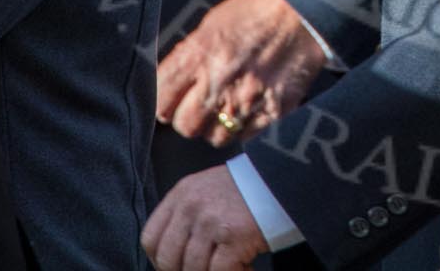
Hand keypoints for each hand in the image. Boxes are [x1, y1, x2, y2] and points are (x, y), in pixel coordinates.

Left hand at [142, 166, 266, 270]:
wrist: (287, 177)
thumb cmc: (251, 189)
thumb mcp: (210, 191)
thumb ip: (188, 216)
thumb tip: (176, 259)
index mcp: (182, 193)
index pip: (151, 238)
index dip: (160, 262)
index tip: (176, 269)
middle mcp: (191, 206)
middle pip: (168, 259)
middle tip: (206, 270)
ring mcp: (211, 221)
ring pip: (193, 269)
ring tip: (233, 267)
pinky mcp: (234, 236)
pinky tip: (247, 268)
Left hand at [157, 0, 325, 143]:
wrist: (304, 10)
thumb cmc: (256, 10)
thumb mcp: (212, 24)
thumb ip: (189, 56)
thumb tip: (172, 84)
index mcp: (198, 55)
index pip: (161, 100)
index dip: (164, 102)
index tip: (170, 101)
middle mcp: (219, 82)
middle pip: (185, 126)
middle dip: (189, 117)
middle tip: (200, 104)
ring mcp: (247, 100)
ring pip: (216, 137)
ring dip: (217, 126)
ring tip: (227, 106)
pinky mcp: (274, 112)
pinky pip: (246, 136)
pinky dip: (244, 127)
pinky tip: (249, 107)